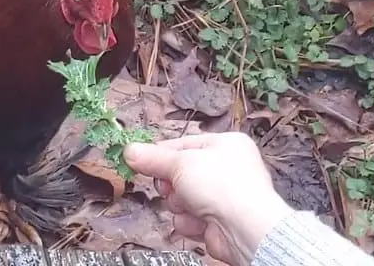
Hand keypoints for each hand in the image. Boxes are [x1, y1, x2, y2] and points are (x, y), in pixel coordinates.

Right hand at [124, 132, 291, 265]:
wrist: (244, 229)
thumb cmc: (224, 186)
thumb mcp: (181, 163)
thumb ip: (153, 158)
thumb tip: (129, 150)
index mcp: (225, 145)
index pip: (184, 144)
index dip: (161, 155)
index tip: (140, 161)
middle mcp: (225, 169)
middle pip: (180, 174)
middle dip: (172, 185)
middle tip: (172, 188)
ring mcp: (222, 196)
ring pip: (181, 199)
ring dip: (180, 205)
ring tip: (191, 206)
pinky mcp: (216, 221)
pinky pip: (189, 219)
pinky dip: (189, 222)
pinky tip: (199, 222)